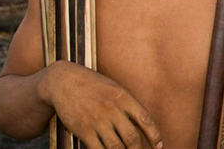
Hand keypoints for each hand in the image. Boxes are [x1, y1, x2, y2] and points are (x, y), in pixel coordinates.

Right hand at [39, 61, 162, 148]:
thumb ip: (129, 106)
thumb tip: (143, 125)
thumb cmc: (94, 86)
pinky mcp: (83, 129)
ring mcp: (97, 119)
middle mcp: (112, 108)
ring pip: (116, 147)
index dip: (155, 135)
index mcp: (124, 97)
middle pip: (132, 137)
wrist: (64, 81)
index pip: (146, 119)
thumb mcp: (115, 90)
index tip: (158, 146)